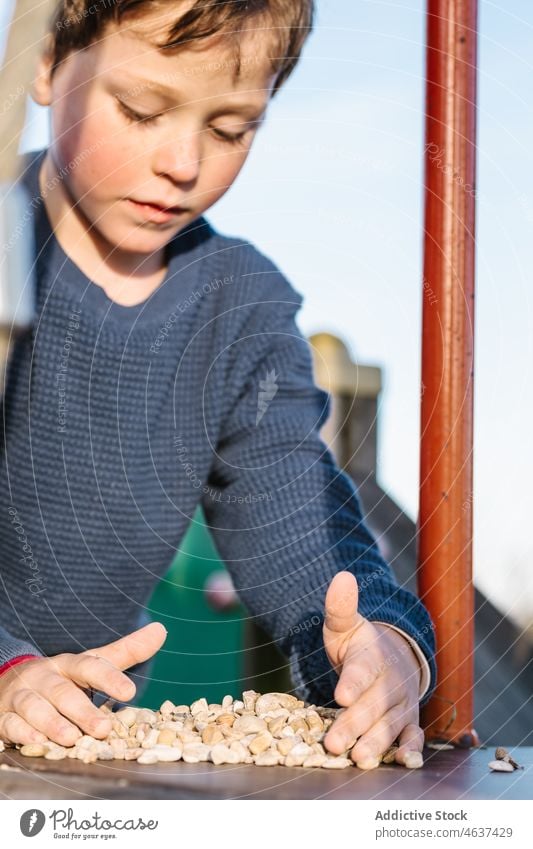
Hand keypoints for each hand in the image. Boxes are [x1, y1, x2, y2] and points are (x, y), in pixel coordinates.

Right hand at [0, 622, 166, 747]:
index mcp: (69, 665)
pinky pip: (10, 724)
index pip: (90, 666)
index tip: (129, 691)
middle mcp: (45, 678)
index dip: (109, 678)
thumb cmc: (61, 677)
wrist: (9, 682)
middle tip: (103, 727)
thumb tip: (161, 631)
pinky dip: (22, 733)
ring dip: (52, 723)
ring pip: (35, 708)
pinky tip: (36, 741)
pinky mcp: (5, 716)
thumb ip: (125, 652)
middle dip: (82, 710)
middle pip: (63, 692)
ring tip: (71, 737)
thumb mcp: (91, 663)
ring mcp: (23, 696)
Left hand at [322, 571, 422, 768]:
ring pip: (391, 724)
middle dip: (354, 723)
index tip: (342, 694)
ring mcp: (402, 703)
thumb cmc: (360, 644)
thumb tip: (342, 576)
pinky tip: (403, 763)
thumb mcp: (345, 625)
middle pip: (373, 704)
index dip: (353, 682)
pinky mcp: (409, 722)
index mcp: (372, 656)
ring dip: (377, 743)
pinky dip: (411, 751)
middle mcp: (390, 681)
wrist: (392, 656)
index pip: (362, 669)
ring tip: (359, 757)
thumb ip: (340, 607)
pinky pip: (413, 737)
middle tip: (334, 741)